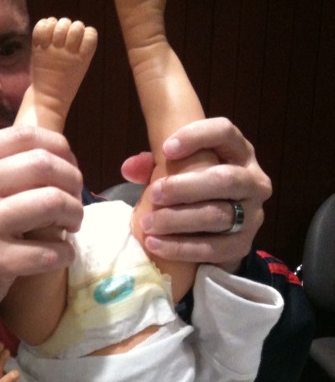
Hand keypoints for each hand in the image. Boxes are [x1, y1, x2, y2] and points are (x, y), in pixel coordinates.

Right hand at [0, 125, 83, 313]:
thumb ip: (9, 161)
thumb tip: (63, 149)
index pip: (25, 135)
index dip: (61, 149)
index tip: (69, 169)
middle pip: (43, 164)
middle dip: (73, 182)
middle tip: (74, 201)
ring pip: (52, 202)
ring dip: (75, 214)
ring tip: (71, 225)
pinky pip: (50, 250)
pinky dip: (66, 253)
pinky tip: (62, 255)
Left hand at [121, 117, 271, 271]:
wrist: (218, 234)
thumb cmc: (195, 192)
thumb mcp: (180, 173)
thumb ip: (154, 167)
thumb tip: (128, 168)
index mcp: (240, 153)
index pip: (226, 133)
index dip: (197, 137)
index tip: (166, 149)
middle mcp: (254, 182)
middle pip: (225, 179)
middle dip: (185, 187)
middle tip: (154, 194)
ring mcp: (253, 216)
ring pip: (218, 215)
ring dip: (178, 220)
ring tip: (147, 224)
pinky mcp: (243, 246)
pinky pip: (212, 248)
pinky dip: (181, 247)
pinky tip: (155, 244)